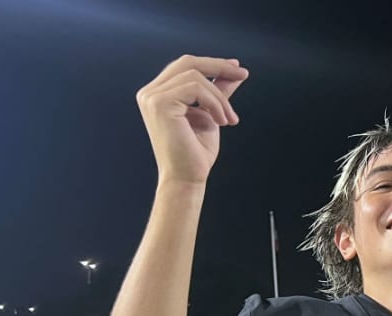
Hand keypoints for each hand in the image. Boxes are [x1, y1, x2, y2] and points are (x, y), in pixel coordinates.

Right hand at [136, 55, 249, 184]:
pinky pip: (196, 89)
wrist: (188, 177)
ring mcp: (152, 97)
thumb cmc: (196, 152)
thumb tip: (236, 70)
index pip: (185, 67)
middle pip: (187, 63)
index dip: (212, 64)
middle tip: (242, 74)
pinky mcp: (160, 103)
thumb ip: (218, 91)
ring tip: (229, 119)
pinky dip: (215, 103)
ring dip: (220, 98)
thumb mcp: (211, 114)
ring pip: (196, 77)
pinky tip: (222, 122)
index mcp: (158, 94)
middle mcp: (150, 93)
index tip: (237, 68)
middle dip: (218, 66)